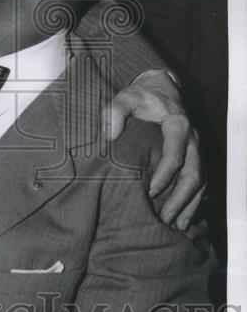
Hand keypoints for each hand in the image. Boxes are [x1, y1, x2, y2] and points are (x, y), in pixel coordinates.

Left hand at [103, 69, 203, 228]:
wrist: (161, 86)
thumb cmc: (142, 94)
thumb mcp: (126, 97)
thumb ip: (115, 111)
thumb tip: (109, 134)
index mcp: (178, 126)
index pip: (175, 156)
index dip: (164, 176)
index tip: (150, 192)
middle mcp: (193, 139)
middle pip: (194, 174)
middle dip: (180, 199)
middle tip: (164, 218)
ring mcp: (196, 148)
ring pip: (201, 180)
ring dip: (190, 204)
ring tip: (177, 225)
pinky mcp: (195, 154)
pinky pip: (201, 180)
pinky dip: (194, 200)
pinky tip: (184, 217)